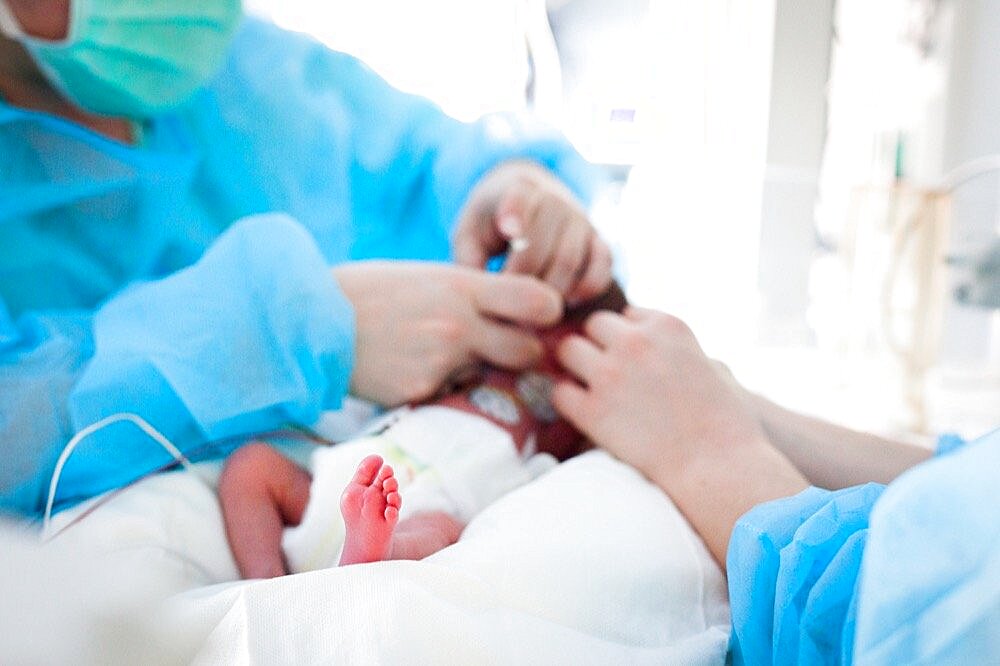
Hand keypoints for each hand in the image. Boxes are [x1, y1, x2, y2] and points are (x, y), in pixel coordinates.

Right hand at [333, 261, 560, 405]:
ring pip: (488, 376)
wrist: (312, 319)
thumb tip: (520, 312)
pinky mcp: (421, 391)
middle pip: (529, 351)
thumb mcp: (430, 277)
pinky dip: (439, 385)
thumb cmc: (374, 291)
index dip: (548, 312)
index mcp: (463, 286)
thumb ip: (475, 294)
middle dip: (525, 354)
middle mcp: (459, 324)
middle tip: (506, 349)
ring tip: (434, 352)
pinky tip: (409, 368)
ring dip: (476, 370)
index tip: (538, 316)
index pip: (540, 301)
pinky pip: (450, 392)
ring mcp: (441, 361)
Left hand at [452, 160, 612, 303]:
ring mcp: (582, 221)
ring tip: (528, 315)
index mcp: (518, 190)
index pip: (520, 197)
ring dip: (549, 293)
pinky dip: (585, 291)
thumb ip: (468, 259)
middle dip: (522, 280)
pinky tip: (564, 303)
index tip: (508, 231)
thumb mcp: (470, 234)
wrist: (532, 205)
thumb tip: (480, 297)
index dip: (516, 212)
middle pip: (542, 244)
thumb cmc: (492, 226)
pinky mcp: (600, 242)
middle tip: (505, 308)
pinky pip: (601, 269)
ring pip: (570, 261)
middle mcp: (555, 200)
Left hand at [551, 307, 764, 481]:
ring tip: (592, 392)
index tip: (635, 365)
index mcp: (667, 325)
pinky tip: (586, 415)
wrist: (720, 468)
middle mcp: (635, 341)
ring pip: (567, 349)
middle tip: (606, 377)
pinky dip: (568, 402)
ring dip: (576, 368)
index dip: (627, 340)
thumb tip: (648, 348)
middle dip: (597, 347)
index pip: (627, 316)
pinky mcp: (592, 410)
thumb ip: (674, 349)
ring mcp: (610, 373)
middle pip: (593, 326)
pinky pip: (559, 392)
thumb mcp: (710, 365)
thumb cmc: (724, 424)